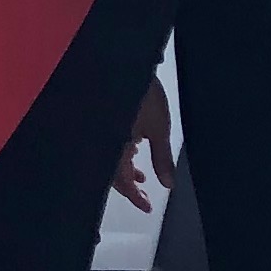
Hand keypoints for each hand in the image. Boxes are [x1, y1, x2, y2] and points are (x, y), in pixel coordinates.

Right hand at [113, 78, 177, 212]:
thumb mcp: (159, 129)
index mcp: (114, 148)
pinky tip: (133, 147)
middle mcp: (104, 142)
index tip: (147, 208)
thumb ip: (162, 159)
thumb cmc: (143, 96)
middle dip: (130, 186)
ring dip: (127, 169)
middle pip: (113, 174)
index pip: (122, 182)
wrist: (122, 63)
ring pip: (111, 159)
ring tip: (143, 174)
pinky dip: (121, 151)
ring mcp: (102, 132)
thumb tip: (168, 184)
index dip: (135, 198)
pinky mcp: (103, 119)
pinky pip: (108, 143)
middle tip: (145, 196)